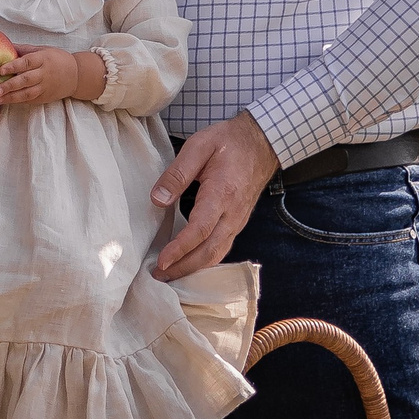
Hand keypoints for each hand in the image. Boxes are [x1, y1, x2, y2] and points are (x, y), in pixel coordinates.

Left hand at [0, 46, 103, 107]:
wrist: (76, 75)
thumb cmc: (56, 59)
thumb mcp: (42, 50)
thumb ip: (24, 49)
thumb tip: (4, 44)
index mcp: (43, 59)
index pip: (27, 63)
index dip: (13, 66)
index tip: (0, 70)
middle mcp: (44, 74)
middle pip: (26, 80)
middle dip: (10, 86)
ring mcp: (45, 87)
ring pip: (28, 93)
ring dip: (12, 97)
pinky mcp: (45, 97)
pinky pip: (31, 100)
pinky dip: (19, 102)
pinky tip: (8, 102)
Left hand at [149, 112, 277, 280]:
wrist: (261, 143)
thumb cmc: (228, 142)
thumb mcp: (199, 146)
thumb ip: (177, 174)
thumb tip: (157, 200)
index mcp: (222, 194)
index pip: (200, 229)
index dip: (180, 249)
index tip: (162, 261)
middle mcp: (233, 214)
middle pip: (209, 251)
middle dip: (184, 267)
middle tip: (159, 277)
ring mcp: (238, 220)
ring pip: (217, 253)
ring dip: (194, 268)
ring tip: (170, 275)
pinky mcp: (237, 222)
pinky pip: (223, 248)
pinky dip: (206, 261)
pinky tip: (191, 264)